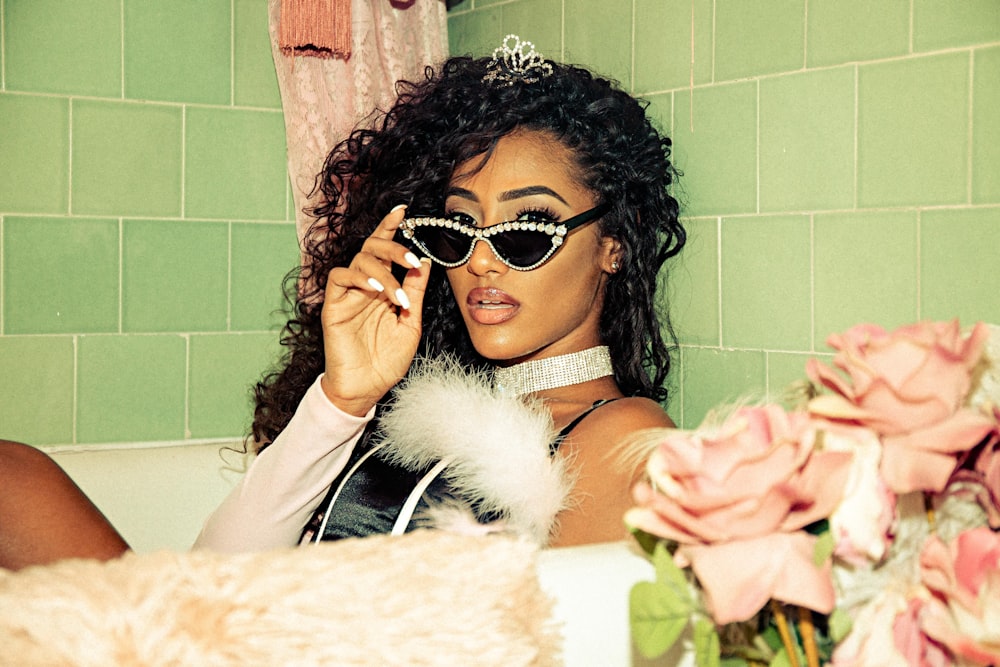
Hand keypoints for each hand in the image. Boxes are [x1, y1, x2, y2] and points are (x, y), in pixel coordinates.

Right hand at [319, 205, 430, 415]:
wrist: (366, 388)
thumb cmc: (387, 360)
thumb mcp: (410, 323)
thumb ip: (415, 292)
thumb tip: (425, 261)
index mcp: (384, 287)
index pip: (386, 250)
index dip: (391, 228)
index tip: (404, 211)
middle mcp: (366, 285)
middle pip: (373, 248)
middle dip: (392, 245)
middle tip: (411, 258)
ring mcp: (349, 294)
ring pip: (359, 260)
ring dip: (383, 271)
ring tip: (397, 294)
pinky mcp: (333, 304)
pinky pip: (340, 277)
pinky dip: (358, 277)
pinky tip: (374, 289)